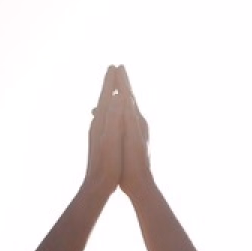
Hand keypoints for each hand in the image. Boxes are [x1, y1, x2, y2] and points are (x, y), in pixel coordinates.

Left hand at [84, 65, 128, 196]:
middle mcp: (96, 125)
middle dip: (109, 85)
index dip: (111, 81)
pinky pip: (104, 121)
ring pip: (103, 110)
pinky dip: (107, 113)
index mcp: (101, 122)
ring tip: (111, 89)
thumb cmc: (107, 164)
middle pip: (103, 100)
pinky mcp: (98, 142)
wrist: (97, 185)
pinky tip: (107, 117)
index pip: (106, 96)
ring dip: (108, 98)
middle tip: (113, 70)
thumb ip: (114, 117)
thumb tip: (117, 97)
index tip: (115, 65)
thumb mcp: (112, 139)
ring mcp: (96, 134)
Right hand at [118, 67, 153, 196]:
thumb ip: (127, 117)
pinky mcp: (132, 141)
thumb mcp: (130, 138)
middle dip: (122, 85)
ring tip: (111, 92)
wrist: (141, 184)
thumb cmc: (133, 162)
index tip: (117, 65)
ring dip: (117, 100)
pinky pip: (122, 123)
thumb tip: (124, 97)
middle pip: (128, 100)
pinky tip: (110, 120)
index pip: (128, 95)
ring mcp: (136, 133)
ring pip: (124, 111)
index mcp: (136, 121)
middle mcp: (138, 124)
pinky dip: (115, 116)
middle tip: (118, 70)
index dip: (122, 81)